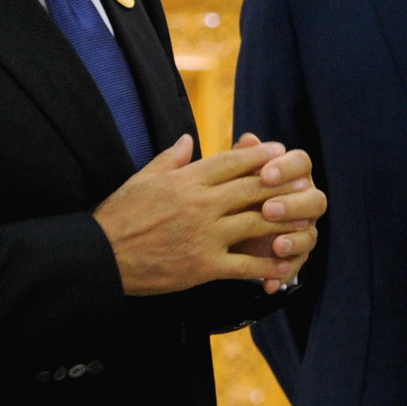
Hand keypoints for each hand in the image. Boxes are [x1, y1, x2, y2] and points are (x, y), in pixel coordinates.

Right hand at [92, 135, 314, 295]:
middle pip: (253, 189)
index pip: (232, 161)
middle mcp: (201, 204)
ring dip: (284, 222)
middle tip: (303, 182)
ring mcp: (205, 235)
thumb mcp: (142, 178)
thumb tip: (188, 139)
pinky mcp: (204, 265)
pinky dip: (269, 265)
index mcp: (187, 179)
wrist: (101, 257)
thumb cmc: (119, 216)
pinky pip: (245, 265)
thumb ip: (170, 158)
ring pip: (256, 223)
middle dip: (282, 185)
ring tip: (305, 220)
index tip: (280, 151)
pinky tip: (285, 265)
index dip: (260, 156)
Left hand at [228, 132, 327, 292]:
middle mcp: (303, 201)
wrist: (217, 227)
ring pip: (312, 235)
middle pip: (315, 199)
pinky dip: (283, 275)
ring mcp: (303, 230)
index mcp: (291, 175)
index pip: (301, 164)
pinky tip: (268, 283)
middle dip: (293, 204)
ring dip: (296, 239)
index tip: (264, 174)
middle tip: (268, 209)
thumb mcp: (228, 177)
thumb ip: (239, 160)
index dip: (287, 168)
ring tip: (276, 245)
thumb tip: (247, 139)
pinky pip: (296, 266)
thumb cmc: (229, 194)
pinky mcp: (294, 256)